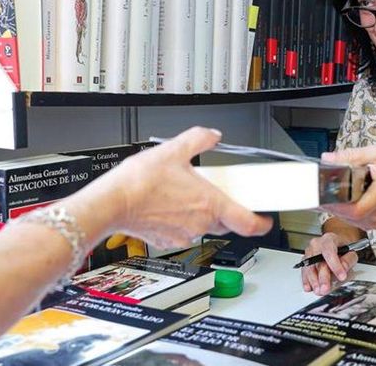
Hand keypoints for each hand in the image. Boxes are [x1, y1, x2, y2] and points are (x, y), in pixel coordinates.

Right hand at [85, 127, 272, 248]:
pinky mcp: (166, 240)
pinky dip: (179, 220)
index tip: (266, 219)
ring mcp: (183, 234)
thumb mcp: (174, 149)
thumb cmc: (140, 182)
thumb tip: (211, 135)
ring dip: (199, 213)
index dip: (262, 223)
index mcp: (210, 204)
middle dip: (224, 208)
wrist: (110, 203)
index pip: (249, 223)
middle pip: (225, 222)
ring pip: (203, 226)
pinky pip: (182, 231)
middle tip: (215, 192)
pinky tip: (166, 205)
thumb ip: (199, 139)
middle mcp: (200, 224)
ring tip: (182, 193)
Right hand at [301, 233, 357, 294]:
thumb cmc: (342, 248)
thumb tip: (343, 267)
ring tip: (318, 290)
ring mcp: (309, 252)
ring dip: (313, 280)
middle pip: (317, 260)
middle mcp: (317, 244)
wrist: (337, 244)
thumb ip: (348, 260)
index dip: (335, 264)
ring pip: (309, 266)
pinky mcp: (305, 260)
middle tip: (325, 288)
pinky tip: (309, 287)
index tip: (341, 276)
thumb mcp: (351, 251)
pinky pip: (304, 270)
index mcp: (329, 239)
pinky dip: (306, 280)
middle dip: (322, 276)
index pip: (329, 251)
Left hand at [321, 146, 375, 229]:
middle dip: (330, 204)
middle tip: (316, 192)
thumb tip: (328, 159)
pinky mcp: (372, 224)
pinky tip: (339, 200)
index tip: (321, 196)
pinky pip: (352, 221)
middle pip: (348, 215)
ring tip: (326, 194)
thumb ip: (351, 155)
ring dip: (335, 208)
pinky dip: (343, 211)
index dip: (336, 205)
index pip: (356, 209)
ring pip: (348, 219)